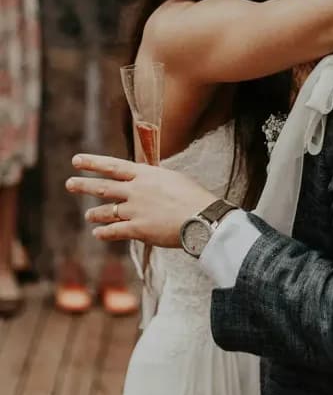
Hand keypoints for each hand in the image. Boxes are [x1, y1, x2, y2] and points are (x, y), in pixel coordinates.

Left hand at [66, 154, 216, 246]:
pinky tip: (97, 233)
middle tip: (69, 183)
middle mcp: (136, 190)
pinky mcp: (138, 229)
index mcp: (145, 175)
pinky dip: (104, 232)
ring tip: (88, 215)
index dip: (93, 163)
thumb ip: (154, 179)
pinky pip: (114, 231)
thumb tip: (146, 179)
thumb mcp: (173, 179)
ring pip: (107, 210)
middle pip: (104, 187)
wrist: (202, 217)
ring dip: (95, 213)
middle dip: (84, 185)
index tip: (77, 160)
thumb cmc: (193, 197)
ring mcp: (135, 210)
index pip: (113, 166)